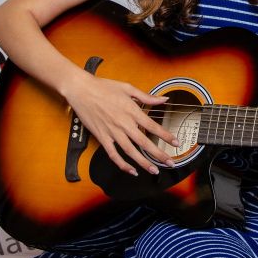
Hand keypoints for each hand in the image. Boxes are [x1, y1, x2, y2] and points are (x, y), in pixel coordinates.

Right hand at [62, 74, 179, 176]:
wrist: (81, 90)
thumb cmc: (103, 87)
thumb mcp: (128, 88)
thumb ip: (147, 97)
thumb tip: (164, 99)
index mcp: (131, 111)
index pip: (153, 126)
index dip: (166, 136)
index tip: (176, 142)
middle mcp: (123, 124)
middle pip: (144, 142)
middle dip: (159, 154)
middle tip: (170, 162)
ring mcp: (112, 132)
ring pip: (130, 152)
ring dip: (143, 163)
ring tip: (154, 170)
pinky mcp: (102, 137)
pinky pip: (113, 154)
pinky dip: (122, 164)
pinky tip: (131, 170)